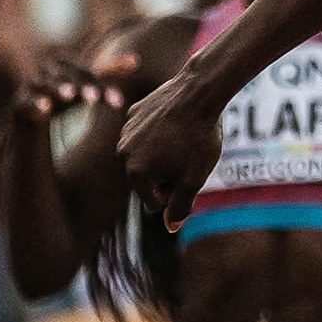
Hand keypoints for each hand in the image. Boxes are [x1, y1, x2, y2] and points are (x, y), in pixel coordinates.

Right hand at [15, 55, 123, 126]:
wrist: (30, 112)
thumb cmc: (64, 95)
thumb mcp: (85, 85)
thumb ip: (107, 73)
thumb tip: (135, 60)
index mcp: (65, 64)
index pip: (87, 73)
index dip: (102, 86)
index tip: (118, 103)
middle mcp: (48, 71)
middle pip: (67, 77)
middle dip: (81, 86)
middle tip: (94, 98)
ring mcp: (32, 85)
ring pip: (46, 86)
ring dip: (57, 89)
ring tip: (69, 96)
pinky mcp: (19, 102)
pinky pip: (26, 102)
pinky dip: (35, 104)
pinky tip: (45, 110)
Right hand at [117, 75, 224, 225]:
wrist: (198, 93)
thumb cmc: (198, 139)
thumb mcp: (194, 179)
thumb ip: (180, 206)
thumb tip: (170, 227)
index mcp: (136, 174)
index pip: (155, 203)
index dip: (178, 194)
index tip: (191, 174)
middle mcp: (123, 153)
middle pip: (148, 180)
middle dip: (167, 175)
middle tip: (188, 156)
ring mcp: (126, 131)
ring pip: (147, 156)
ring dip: (163, 155)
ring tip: (183, 139)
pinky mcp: (133, 113)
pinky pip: (146, 134)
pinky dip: (160, 133)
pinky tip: (177, 123)